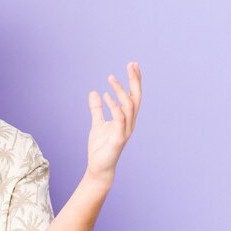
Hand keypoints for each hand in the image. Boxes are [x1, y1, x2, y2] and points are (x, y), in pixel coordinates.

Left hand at [86, 62, 142, 181]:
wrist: (99, 166)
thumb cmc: (100, 147)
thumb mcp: (97, 123)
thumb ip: (97, 109)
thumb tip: (94, 92)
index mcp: (126, 118)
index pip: (134, 96)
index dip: (134, 80)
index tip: (132, 65)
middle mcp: (129, 122)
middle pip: (136, 97)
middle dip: (134, 80)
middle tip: (130, 64)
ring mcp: (125, 130)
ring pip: (129, 106)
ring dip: (120, 90)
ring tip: (110, 78)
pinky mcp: (119, 138)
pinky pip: (119, 120)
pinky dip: (114, 107)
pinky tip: (106, 96)